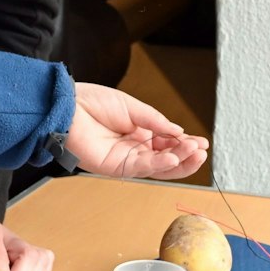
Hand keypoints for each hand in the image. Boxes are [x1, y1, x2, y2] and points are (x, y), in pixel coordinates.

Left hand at [67, 83, 207, 179]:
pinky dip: (160, 164)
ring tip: (195, 153)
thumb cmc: (92, 102)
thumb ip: (156, 122)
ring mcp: (125, 159)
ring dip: (178, 161)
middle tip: (202, 151)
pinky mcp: (115, 167)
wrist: (67, 106)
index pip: (167, 143)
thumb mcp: (132, 107)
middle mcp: (133, 148)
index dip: (184, 144)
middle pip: (165, 159)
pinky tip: (174, 158)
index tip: (200, 142)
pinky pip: (141, 168)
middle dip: (186, 156)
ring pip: (157, 167)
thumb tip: (179, 132)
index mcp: (138, 132)